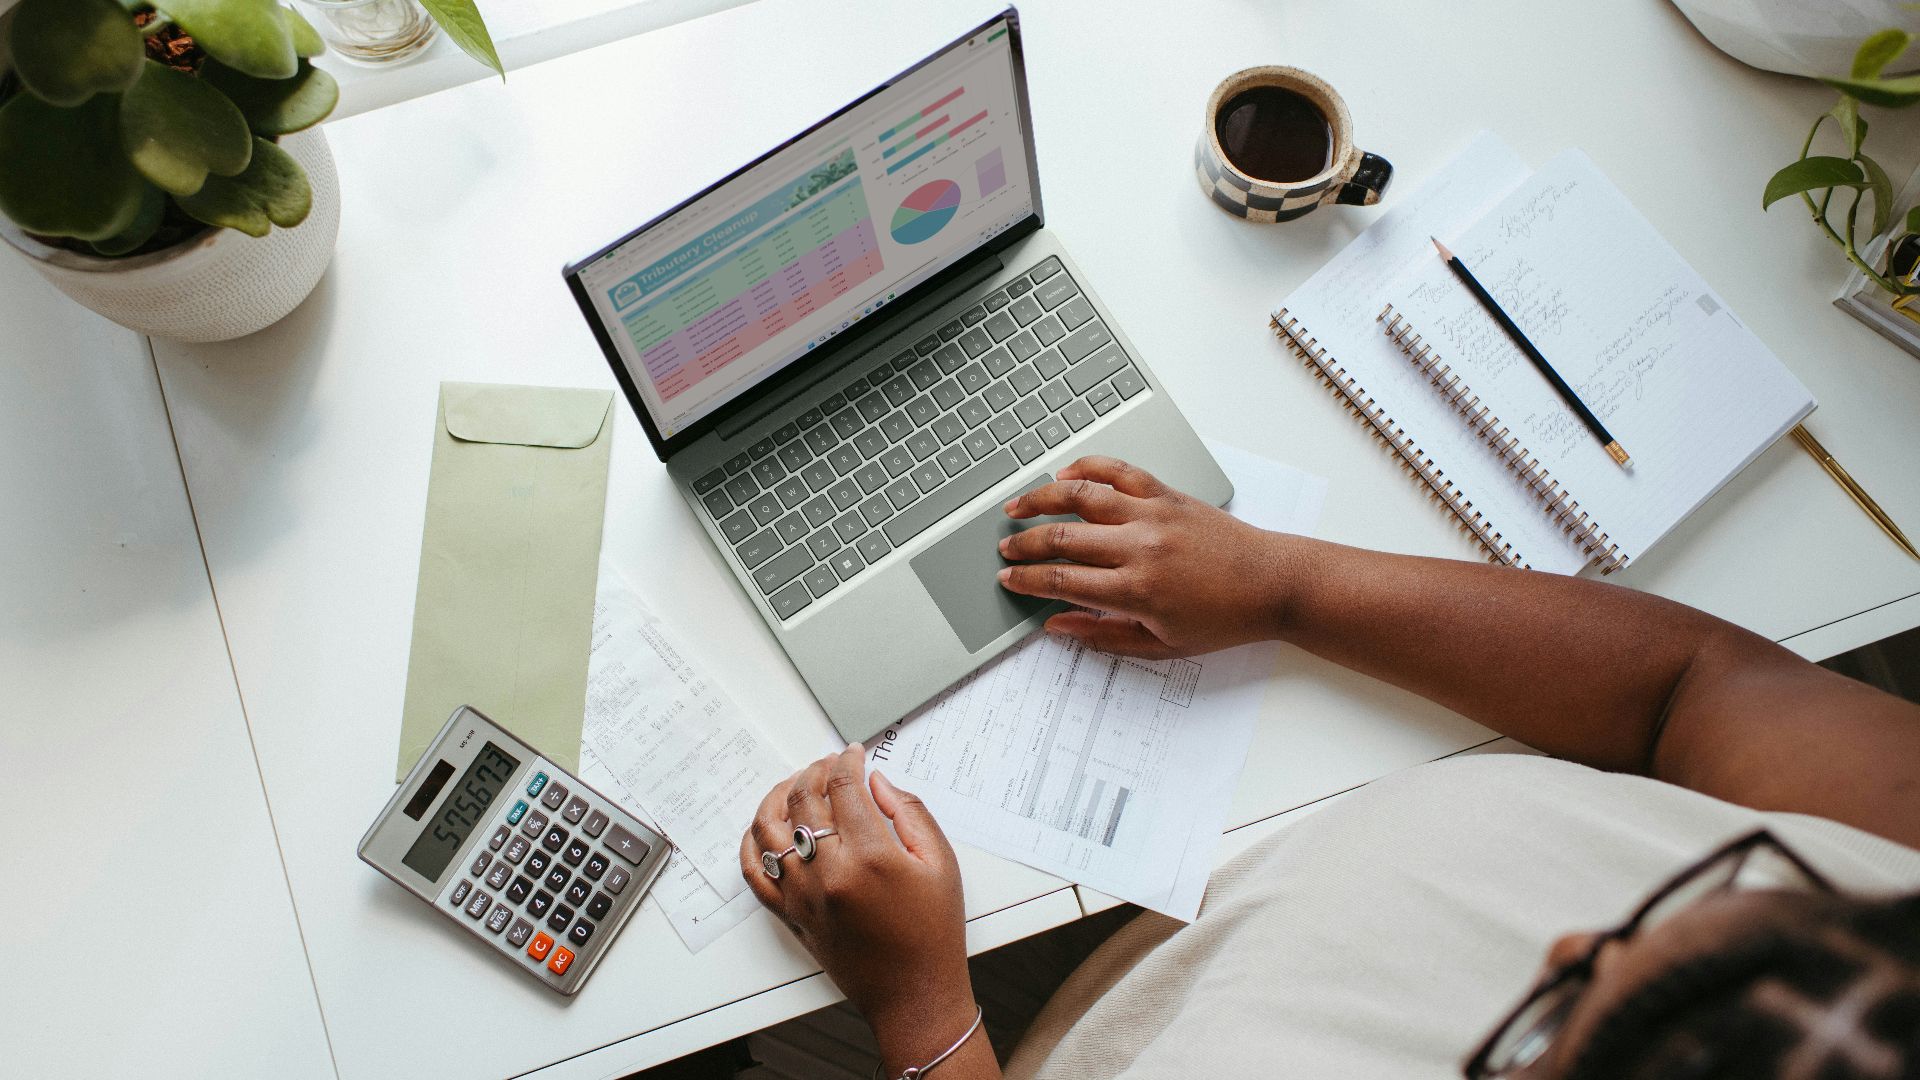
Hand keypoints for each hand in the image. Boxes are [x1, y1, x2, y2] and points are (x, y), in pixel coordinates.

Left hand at [739, 747, 978, 1064]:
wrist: (914, 995)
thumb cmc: (933, 934)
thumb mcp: (940, 864)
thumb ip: (909, 812)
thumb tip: (877, 782)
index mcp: (870, 857)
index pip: (844, 787)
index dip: (847, 762)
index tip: (854, 754)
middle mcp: (828, 873)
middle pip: (804, 800)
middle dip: (815, 771)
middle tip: (830, 765)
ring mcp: (802, 895)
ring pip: (768, 829)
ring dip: (779, 797)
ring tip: (796, 786)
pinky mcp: (790, 914)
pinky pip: (753, 872)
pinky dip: (752, 843)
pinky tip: (766, 828)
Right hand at [997, 455, 1291, 657]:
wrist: (1272, 584)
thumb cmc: (1223, 619)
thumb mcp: (1161, 646)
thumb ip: (1103, 635)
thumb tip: (1057, 625)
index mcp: (1136, 590)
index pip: (1062, 580)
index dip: (1027, 580)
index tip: (1008, 580)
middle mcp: (1140, 547)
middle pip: (1062, 537)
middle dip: (1024, 544)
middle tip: (1005, 549)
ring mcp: (1153, 514)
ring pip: (1081, 496)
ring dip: (1042, 499)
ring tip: (1017, 506)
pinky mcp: (1167, 494)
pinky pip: (1119, 472)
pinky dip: (1089, 467)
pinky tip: (1066, 474)